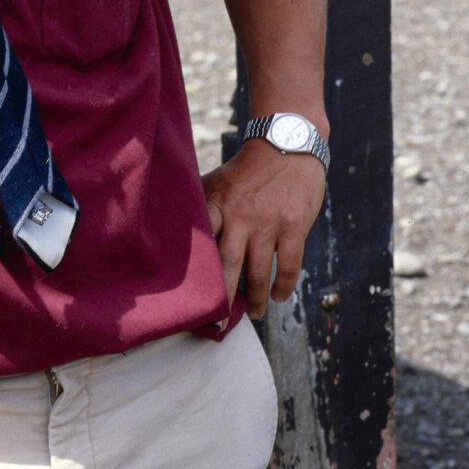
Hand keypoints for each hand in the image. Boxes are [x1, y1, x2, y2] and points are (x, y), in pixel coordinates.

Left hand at [202, 137, 328, 318]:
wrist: (286, 144)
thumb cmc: (245, 170)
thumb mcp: (216, 182)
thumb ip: (201, 208)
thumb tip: (173, 235)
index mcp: (215, 203)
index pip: (200, 243)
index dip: (193, 272)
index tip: (187, 296)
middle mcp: (240, 215)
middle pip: (227, 264)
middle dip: (221, 298)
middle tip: (216, 324)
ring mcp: (268, 222)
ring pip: (259, 271)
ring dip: (255, 298)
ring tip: (251, 313)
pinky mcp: (294, 226)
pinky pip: (288, 265)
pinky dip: (282, 287)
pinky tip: (277, 298)